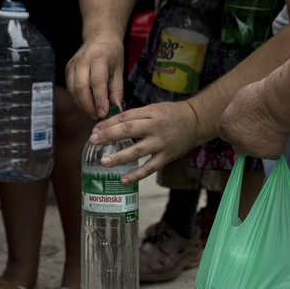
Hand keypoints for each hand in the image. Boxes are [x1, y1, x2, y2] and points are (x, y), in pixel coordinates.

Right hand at [65, 35, 125, 117]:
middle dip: (89, 106)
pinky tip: (86, 104)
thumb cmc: (112, 53)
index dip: (99, 100)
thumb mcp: (119, 70)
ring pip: (73, 89)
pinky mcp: (67, 68)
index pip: (97, 82)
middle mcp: (83, 60)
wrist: (100, 37)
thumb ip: (117, 91)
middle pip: (81, 87)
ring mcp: (73, 64)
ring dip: (82, 104)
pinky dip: (77, 98)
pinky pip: (70, 87)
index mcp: (99, 58)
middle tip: (98, 116)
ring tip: (93, 112)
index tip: (104, 113)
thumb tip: (116, 110)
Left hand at [87, 102, 206, 183]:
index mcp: (150, 112)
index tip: (95, 130)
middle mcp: (156, 127)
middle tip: (93, 141)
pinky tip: (123, 180)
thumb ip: (134, 116)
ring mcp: (162, 143)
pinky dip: (136, 175)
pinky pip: (150, 168)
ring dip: (119, 157)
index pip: (125, 117)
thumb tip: (108, 126)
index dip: (108, 123)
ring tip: (104, 162)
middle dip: (109, 135)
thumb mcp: (153, 108)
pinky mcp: (167, 157)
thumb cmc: (170, 114)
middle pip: (129, 130)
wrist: (195, 122)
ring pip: (138, 151)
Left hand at [217, 81, 289, 158]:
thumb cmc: (260, 96)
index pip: (224, 134)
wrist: (279, 104)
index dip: (233, 130)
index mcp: (226, 126)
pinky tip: (279, 132)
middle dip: (245, 141)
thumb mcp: (240, 101)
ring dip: (260, 144)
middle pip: (238, 147)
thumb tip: (238, 121)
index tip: (242, 126)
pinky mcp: (270, 154)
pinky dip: (274, 145)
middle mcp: (237, 141)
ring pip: (255, 150)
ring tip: (270, 127)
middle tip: (257, 129)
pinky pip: (271, 152)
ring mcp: (253, 150)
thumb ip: (236, 115)